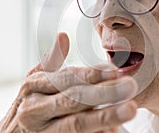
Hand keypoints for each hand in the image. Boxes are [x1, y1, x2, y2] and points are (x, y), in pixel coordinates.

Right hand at [0, 33, 137, 132]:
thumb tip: (63, 36)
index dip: (91, 74)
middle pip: (73, 100)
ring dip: (105, 116)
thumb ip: (50, 62)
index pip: (67, 79)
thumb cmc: (28, 104)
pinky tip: (115, 129)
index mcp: (33, 87)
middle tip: (130, 86)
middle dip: (103, 93)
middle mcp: (35, 109)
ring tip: (130, 108)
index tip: (114, 69)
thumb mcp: (34, 82)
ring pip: (77, 124)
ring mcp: (43, 132)